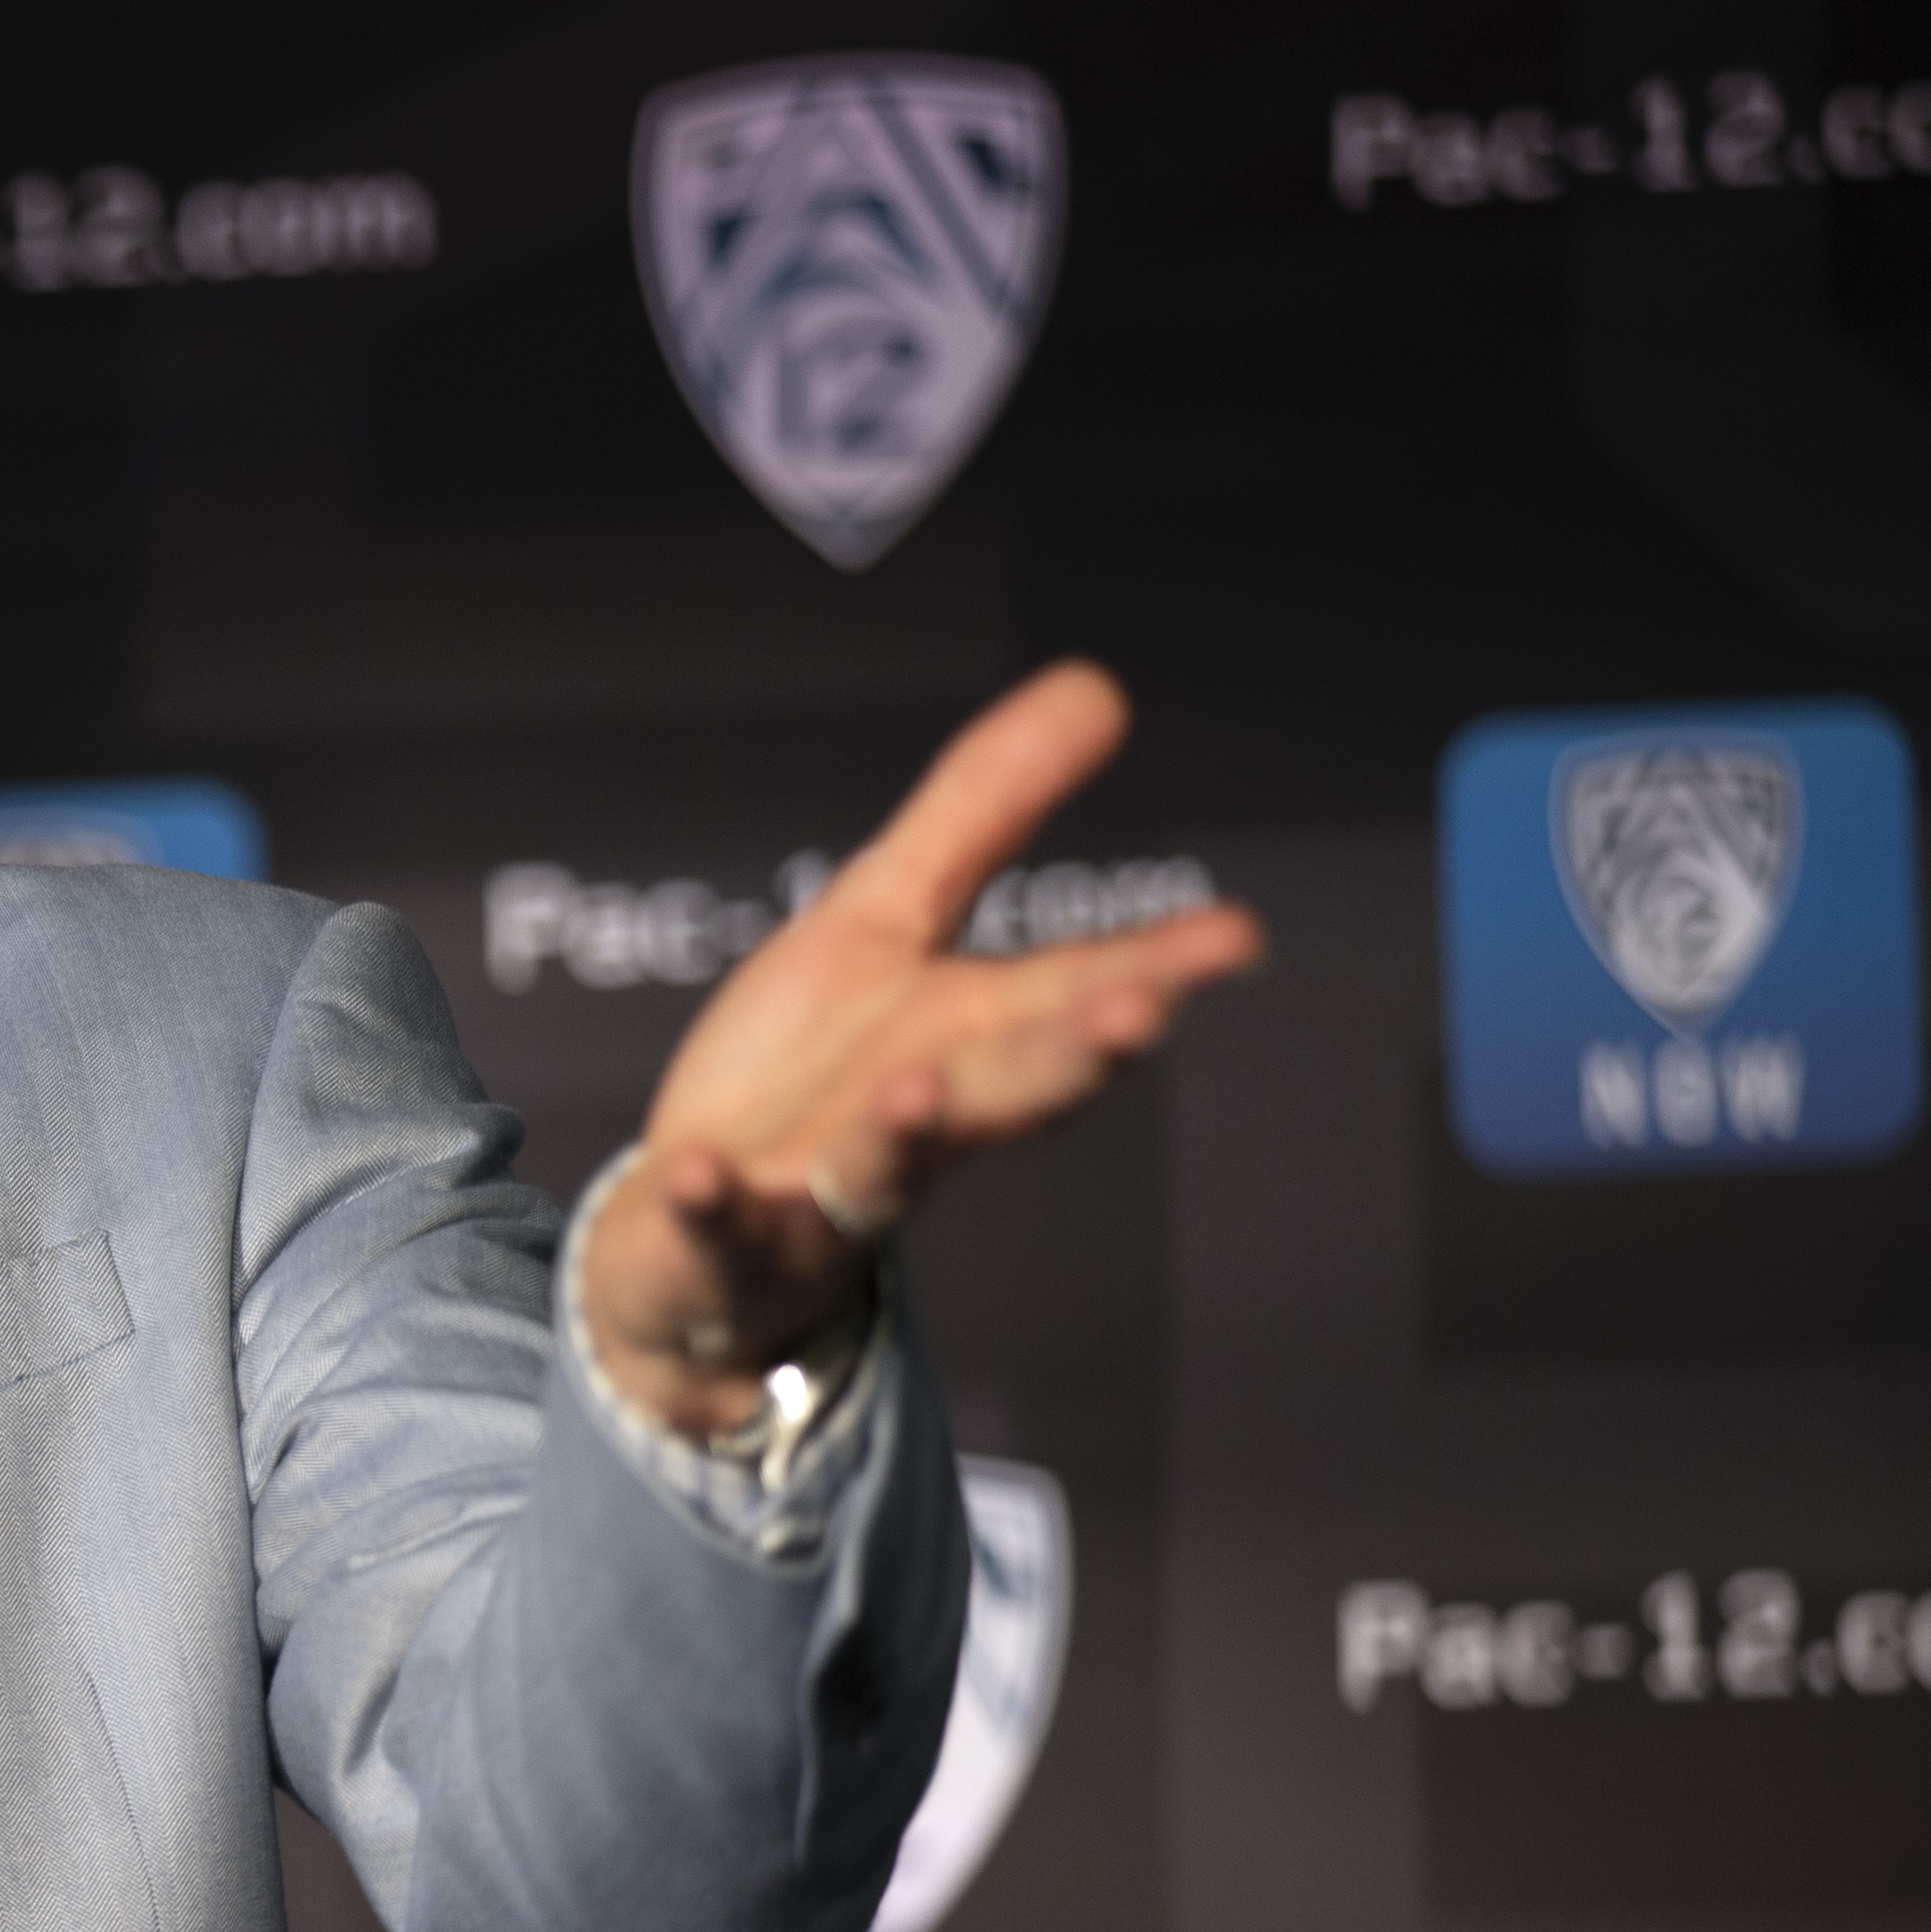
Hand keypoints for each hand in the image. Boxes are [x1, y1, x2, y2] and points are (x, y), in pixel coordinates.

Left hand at [580, 661, 1264, 1437]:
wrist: (696, 1246)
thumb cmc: (807, 1075)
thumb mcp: (883, 918)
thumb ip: (985, 812)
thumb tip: (1100, 685)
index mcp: (965, 1040)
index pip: (1072, 996)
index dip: (1154, 966)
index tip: (1235, 934)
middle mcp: (916, 1122)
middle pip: (1009, 1088)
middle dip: (1074, 1054)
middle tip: (1139, 1012)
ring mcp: (820, 1191)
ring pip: (882, 1168)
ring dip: (907, 1132)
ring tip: (923, 1091)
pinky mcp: (720, 1239)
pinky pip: (716, 1226)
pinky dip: (711, 1205)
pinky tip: (696, 1171)